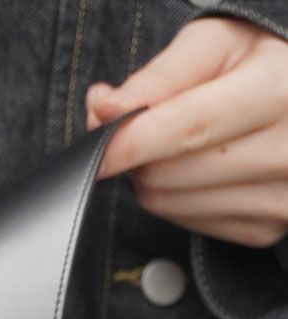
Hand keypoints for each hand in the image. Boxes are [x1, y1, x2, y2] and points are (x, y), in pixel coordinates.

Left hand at [85, 17, 287, 247]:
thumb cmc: (259, 64)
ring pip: (170, 204)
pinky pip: (188, 224)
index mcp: (278, 93)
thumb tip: (103, 108)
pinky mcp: (265, 228)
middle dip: (139, 154)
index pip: (187, 129)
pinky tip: (200, 169)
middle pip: (169, 174)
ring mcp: (278, 199)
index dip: (131, 143)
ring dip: (153, 178)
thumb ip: (158, 76)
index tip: (95, 150)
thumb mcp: (216, 44)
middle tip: (147, 128)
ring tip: (179, 145)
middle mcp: (286, 152)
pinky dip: (177, 198)